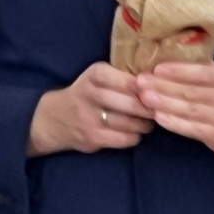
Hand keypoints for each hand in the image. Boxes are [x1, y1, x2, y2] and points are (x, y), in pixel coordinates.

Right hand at [27, 63, 155, 154]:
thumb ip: (121, 77)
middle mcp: (89, 94)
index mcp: (94, 75)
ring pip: (128, 122)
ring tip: (150, 122)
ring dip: (144, 124)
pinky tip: (136, 133)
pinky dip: (134, 137)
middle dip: (149, 107)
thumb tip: (157, 81)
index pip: (122, 78)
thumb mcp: (96, 78)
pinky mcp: (91, 137)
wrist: (54, 119)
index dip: (142, 86)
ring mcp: (89, 118)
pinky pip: (122, 139)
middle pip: (129, 102)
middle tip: (160, 109)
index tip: (155, 90)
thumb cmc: (86, 95)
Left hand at [135, 61, 213, 158]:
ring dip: (164, 103)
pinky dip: (174, 123)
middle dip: (163, 86)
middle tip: (140, 82)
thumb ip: (203, 70)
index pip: (201, 72)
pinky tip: (158, 117)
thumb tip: (170, 56)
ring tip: (143, 97)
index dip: (178, 71)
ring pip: (189, 110)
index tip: (156, 68)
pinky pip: (192, 129)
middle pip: (190, 91)